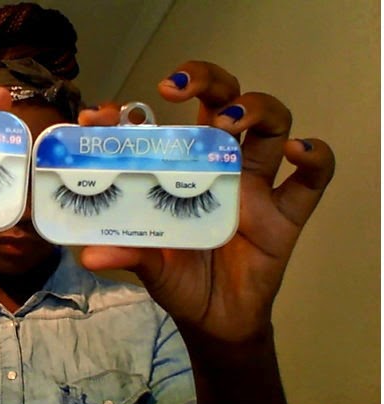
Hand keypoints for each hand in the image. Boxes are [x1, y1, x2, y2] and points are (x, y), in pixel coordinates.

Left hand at [79, 61, 334, 343]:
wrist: (214, 320)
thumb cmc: (178, 279)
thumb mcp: (147, 264)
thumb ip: (127, 253)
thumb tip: (89, 256)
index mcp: (182, 170)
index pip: (166, 121)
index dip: (134, 111)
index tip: (103, 116)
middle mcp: (221, 166)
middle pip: (225, 101)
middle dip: (207, 80)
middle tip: (174, 89)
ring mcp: (256, 186)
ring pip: (271, 124)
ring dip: (256, 109)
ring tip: (229, 123)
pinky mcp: (286, 215)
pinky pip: (313, 178)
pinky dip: (316, 158)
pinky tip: (298, 152)